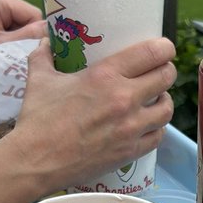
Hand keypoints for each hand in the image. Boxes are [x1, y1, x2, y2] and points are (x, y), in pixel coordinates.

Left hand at [0, 0, 44, 68]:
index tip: (27, 47)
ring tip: (7, 48)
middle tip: (14, 49)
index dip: (34, 31)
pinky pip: (15, 23)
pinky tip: (4, 44)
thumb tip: (51, 30)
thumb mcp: (5, 46)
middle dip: (25, 33)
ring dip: (20, 36)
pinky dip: (14, 36)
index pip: (31, 13)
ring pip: (23, 21)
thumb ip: (29, 36)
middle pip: (27, 15)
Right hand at [5, 37, 176, 193]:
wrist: (35, 161)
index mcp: (105, 75)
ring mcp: (130, 127)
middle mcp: (124, 99)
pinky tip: (148, 124)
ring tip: (155, 99)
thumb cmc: (37, 119)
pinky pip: (158, 136)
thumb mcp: (39, 79)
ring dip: (164, 100)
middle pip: (165, 77)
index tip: (163, 49)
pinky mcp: (130, 151)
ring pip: (167, 108)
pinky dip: (157, 128)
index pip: (151, 53)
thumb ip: (44, 56)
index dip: (164, 48)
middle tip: (158, 72)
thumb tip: (44, 41)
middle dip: (166, 71)